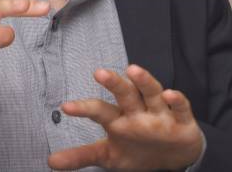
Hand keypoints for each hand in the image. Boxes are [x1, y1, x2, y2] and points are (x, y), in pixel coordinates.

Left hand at [48, 64, 203, 170]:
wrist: (176, 156)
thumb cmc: (138, 149)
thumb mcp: (109, 155)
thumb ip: (82, 155)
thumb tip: (50, 162)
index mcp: (119, 118)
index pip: (100, 110)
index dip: (84, 109)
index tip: (66, 107)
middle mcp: (138, 111)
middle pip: (125, 93)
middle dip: (113, 83)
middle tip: (99, 72)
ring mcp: (160, 114)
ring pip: (151, 93)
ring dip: (144, 81)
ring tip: (132, 70)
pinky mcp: (182, 121)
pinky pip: (181, 108)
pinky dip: (177, 100)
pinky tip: (170, 94)